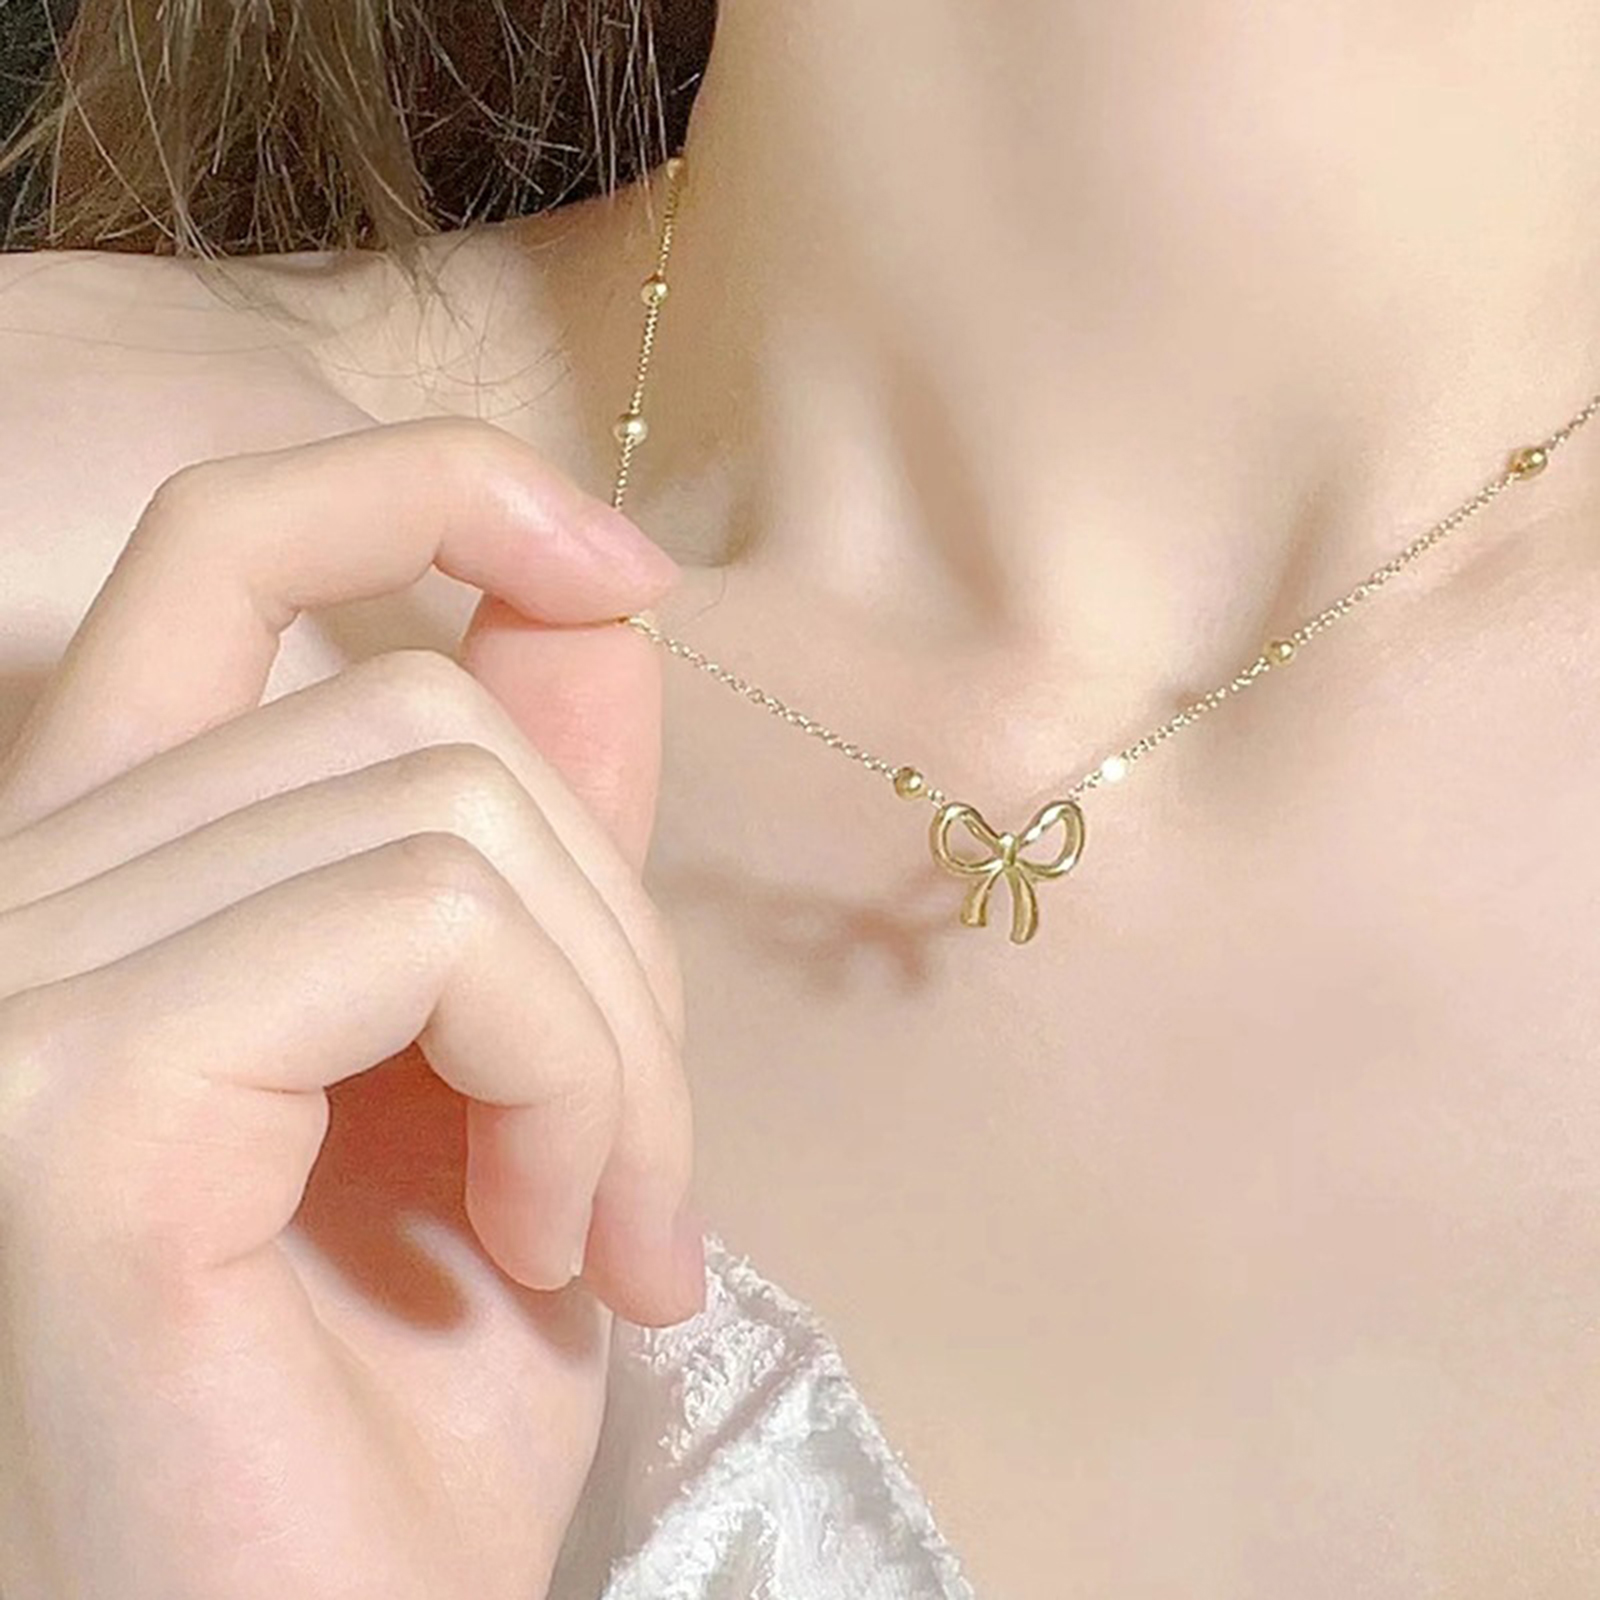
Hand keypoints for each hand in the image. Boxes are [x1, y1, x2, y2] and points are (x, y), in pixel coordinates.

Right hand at [0, 418, 702, 1599]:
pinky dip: (572, 1072)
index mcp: (109, 880)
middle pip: (423, 718)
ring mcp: (16, 987)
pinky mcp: (72, 1094)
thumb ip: (536, 827)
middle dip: (613, 940)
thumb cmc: (419, 1402)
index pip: (226, 550)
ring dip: (615, 1032)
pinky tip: (554, 1245)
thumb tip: (592, 610)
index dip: (430, 493)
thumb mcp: (518, 1072)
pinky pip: (428, 922)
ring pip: (452, 809)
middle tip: (640, 1168)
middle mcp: (16, 899)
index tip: (617, 569)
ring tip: (606, 1225)